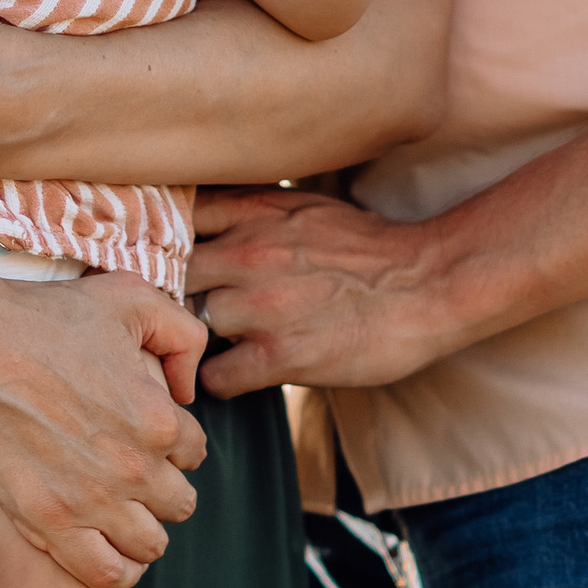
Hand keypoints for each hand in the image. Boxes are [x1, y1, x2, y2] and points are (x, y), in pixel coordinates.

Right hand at [0, 262, 207, 587]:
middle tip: (131, 469)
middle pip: (179, 503)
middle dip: (163, 487)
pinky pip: (106, 573)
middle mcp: (133, 467)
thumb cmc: (45, 318)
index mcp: (159, 417)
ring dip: (142, 528)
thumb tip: (189, 391)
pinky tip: (102, 544)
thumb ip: (183, 335)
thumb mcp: (131, 298)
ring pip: (150, 544)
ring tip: (119, 510)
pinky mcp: (48, 523)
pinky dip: (114, 567)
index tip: (146, 433)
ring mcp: (91, 501)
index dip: (175, 441)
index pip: (196, 452)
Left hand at [186, 180, 459, 396]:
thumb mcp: (303, 205)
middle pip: (166, 279)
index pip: (168, 221)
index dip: (159, 247)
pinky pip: (216, 378)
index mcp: (252, 213)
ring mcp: (259, 307)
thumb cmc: (369, 247)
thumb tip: (202, 214)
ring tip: (213, 348)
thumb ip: (250, 208)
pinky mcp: (279, 356)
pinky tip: (240, 374)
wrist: (428, 284)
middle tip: (179, 315)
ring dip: (196, 343)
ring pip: (186, 329)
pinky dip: (221, 381)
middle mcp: (246, 255)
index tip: (162, 265)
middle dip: (170, 298)